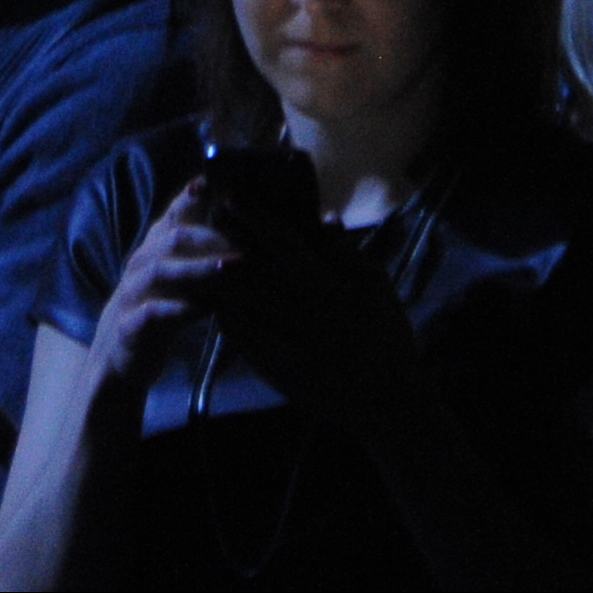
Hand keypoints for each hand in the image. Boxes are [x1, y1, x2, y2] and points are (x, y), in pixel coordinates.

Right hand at [84, 186, 233, 403]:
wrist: (117, 357)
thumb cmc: (158, 308)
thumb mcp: (176, 276)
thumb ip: (200, 251)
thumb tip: (244, 224)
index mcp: (155, 248)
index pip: (174, 214)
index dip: (194, 197)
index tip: (221, 183)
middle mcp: (141, 264)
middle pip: (173, 238)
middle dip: (211, 236)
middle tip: (246, 242)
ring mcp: (132, 294)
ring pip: (161, 271)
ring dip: (199, 268)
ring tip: (232, 268)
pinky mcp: (130, 327)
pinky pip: (152, 313)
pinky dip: (180, 308)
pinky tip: (206, 308)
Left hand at [200, 182, 423, 427]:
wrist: (385, 398)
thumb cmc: (386, 335)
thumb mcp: (376, 286)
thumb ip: (347, 253)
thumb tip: (324, 218)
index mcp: (322, 282)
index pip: (281, 240)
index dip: (254, 216)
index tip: (231, 194)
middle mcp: (298, 307)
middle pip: (251, 269)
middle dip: (226, 244)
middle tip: (207, 224)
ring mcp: (284, 340)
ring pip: (240, 304)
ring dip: (221, 283)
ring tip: (207, 266)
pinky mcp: (276, 368)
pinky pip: (243, 340)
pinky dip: (229, 323)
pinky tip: (222, 311)